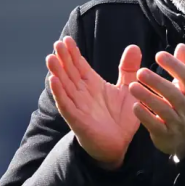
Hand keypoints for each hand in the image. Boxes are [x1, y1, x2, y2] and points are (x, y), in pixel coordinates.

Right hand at [46, 36, 141, 169]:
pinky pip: (66, 105)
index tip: (67, 39)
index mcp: (92, 85)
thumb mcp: (127, 89)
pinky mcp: (77, 120)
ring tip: (51, 58)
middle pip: (70, 72)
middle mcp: (82, 93)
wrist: (120, 145)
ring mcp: (78, 106)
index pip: (80, 66)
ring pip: (64, 86)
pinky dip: (59, 93)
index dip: (73, 53)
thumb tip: (133, 46)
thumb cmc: (121, 118)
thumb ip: (128, 69)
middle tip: (58, 43)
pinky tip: (53, 81)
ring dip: (57, 72)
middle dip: (63, 58)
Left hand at [129, 43, 184, 158]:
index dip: (174, 65)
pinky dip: (145, 117)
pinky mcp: (166, 135)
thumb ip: (184, 66)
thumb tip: (181, 46)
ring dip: (148, 97)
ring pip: (163, 109)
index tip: (159, 55)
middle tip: (140, 71)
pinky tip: (134, 107)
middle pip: (173, 93)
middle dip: (157, 82)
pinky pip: (155, 126)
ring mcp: (177, 122)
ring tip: (132, 86)